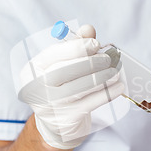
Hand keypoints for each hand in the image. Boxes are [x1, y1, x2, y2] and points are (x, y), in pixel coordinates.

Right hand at [17, 25, 123, 148]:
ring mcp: (50, 106)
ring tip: (116, 71)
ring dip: (102, 77)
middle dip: (91, 63)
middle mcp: (36, 88)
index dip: (76, 47)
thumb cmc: (61, 85)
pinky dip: (107, 93)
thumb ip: (75, 45)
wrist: (57, 122)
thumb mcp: (63, 64)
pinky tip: (118, 86)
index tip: (96, 43)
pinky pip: (91, 103)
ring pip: (80, 87)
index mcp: (32, 69)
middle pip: (65, 71)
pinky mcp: (66, 119)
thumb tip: (88, 29)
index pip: (53, 54)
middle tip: (109, 58)